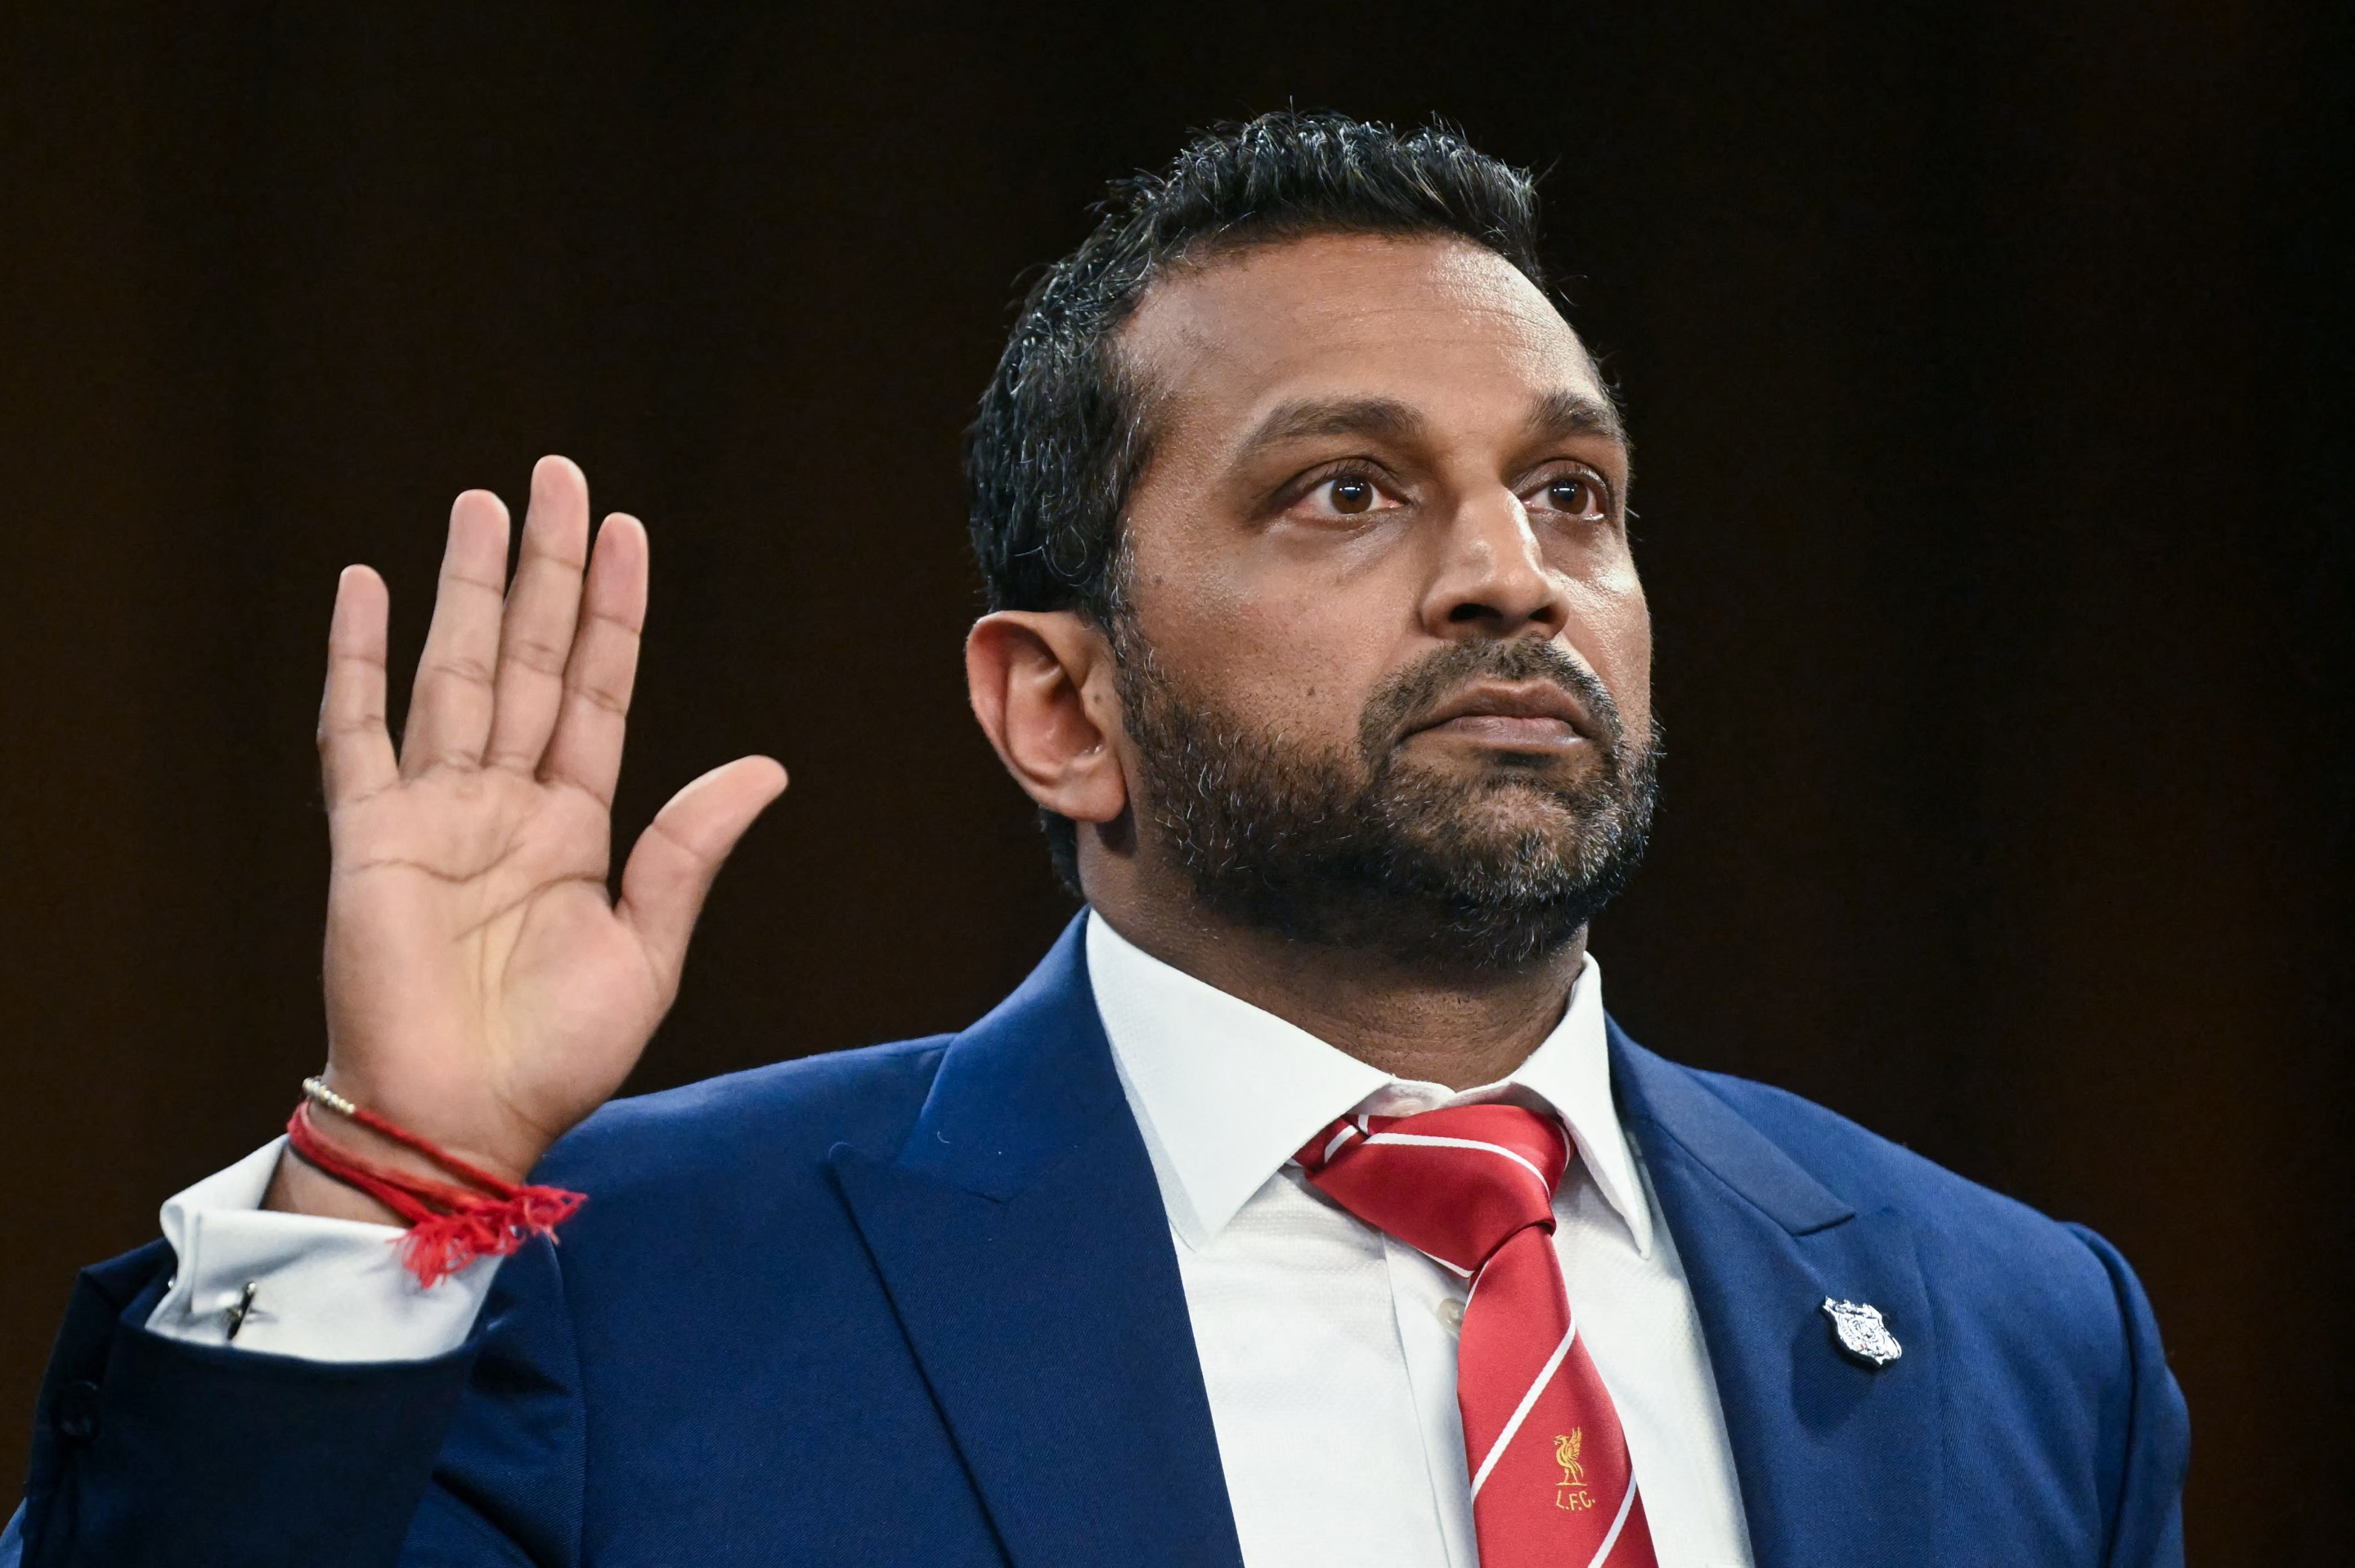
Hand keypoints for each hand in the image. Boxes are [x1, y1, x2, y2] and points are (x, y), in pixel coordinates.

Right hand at [268, 457, 785, 1218]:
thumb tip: (765, 767)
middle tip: (557, 476)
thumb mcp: (647, 949)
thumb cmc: (557, 1055)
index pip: (597, 689)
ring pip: (455, 671)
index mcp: (575, 825)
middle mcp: (504, 802)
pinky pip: (356, 731)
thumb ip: (689, 850)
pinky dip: (357, 659)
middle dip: (545, 568)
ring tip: (482, 504)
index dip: (610, 611)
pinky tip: (365, 586)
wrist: (465, 1121)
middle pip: (528, 657)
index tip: (624, 532)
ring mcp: (434, 812)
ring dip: (467, 587)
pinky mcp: (369, 838)